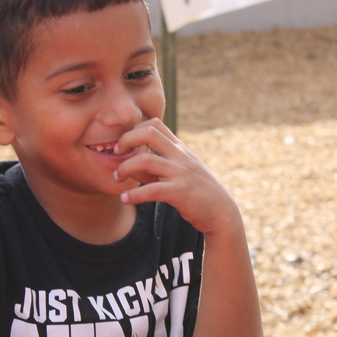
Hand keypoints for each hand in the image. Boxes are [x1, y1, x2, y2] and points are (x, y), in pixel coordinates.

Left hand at [113, 119, 237, 236]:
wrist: (221, 211)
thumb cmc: (196, 191)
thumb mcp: (178, 172)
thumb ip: (156, 167)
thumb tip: (131, 166)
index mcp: (179, 148)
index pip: (155, 124)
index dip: (134, 130)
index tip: (124, 146)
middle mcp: (180, 156)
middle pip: (149, 133)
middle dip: (126, 140)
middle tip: (116, 154)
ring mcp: (181, 173)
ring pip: (146, 161)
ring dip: (124, 169)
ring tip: (116, 178)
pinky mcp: (180, 192)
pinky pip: (152, 190)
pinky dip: (134, 194)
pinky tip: (125, 199)